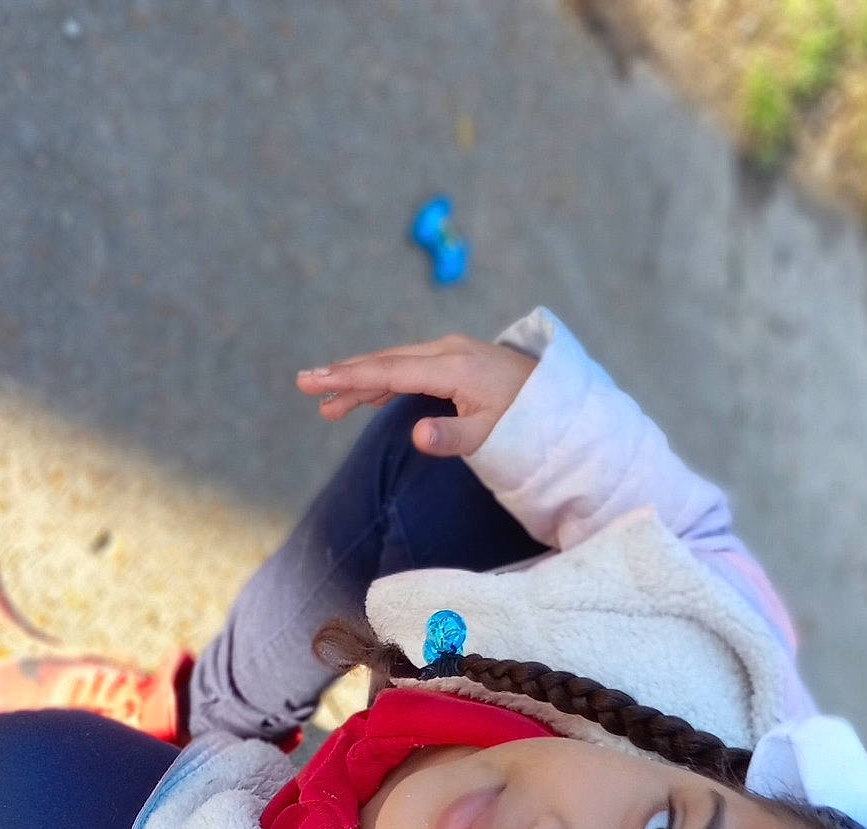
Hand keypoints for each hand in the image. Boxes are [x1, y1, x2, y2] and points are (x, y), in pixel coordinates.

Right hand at [296, 334, 535, 456]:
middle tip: (303, 385)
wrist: (562, 400)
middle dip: (344, 375)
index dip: (348, 377)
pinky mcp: (456, 361)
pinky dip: (383, 380)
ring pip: (395, 364)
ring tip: (324, 403)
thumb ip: (454, 436)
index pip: (390, 372)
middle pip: (385, 363)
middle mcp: (449, 352)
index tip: (315, 381)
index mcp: (454, 368)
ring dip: (360, 381)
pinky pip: (410, 367)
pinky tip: (365, 394)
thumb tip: (418, 435)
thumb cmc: (529, 423)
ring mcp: (452, 354)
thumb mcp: (493, 436)